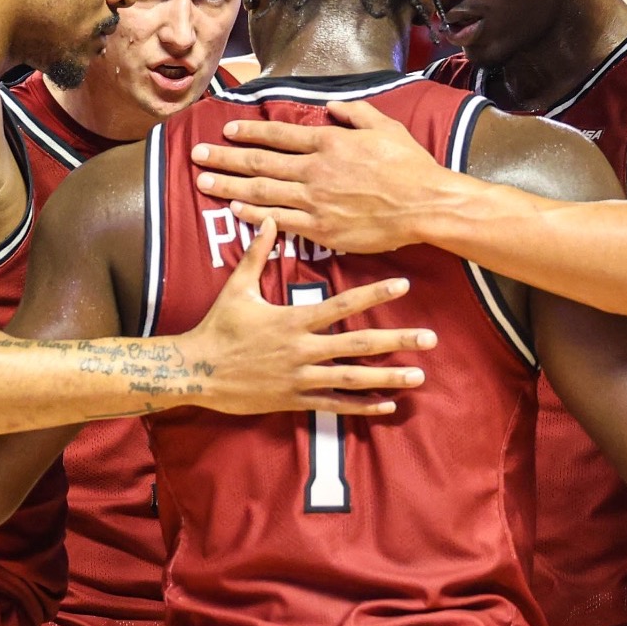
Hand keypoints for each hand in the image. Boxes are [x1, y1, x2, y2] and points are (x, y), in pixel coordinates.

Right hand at [180, 219, 435, 416]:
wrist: (196, 371)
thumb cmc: (218, 327)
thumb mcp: (237, 288)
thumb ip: (256, 254)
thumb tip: (267, 219)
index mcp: (293, 320)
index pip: (342, 305)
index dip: (375, 294)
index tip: (404, 284)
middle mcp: (303, 349)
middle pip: (358, 345)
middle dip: (397, 341)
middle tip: (430, 338)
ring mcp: (300, 377)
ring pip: (352, 378)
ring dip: (388, 377)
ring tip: (418, 375)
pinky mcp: (294, 399)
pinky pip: (333, 404)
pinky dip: (361, 406)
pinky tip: (387, 406)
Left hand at [192, 100, 453, 253]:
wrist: (424, 204)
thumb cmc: (409, 166)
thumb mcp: (385, 126)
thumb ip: (355, 113)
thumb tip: (332, 107)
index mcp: (328, 142)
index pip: (278, 134)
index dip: (249, 131)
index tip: (226, 129)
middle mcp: (314, 169)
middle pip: (259, 161)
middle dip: (224, 157)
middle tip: (196, 154)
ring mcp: (314, 200)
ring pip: (262, 190)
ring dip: (228, 184)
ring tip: (203, 181)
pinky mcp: (321, 228)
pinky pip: (279, 220)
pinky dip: (254, 214)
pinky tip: (234, 209)